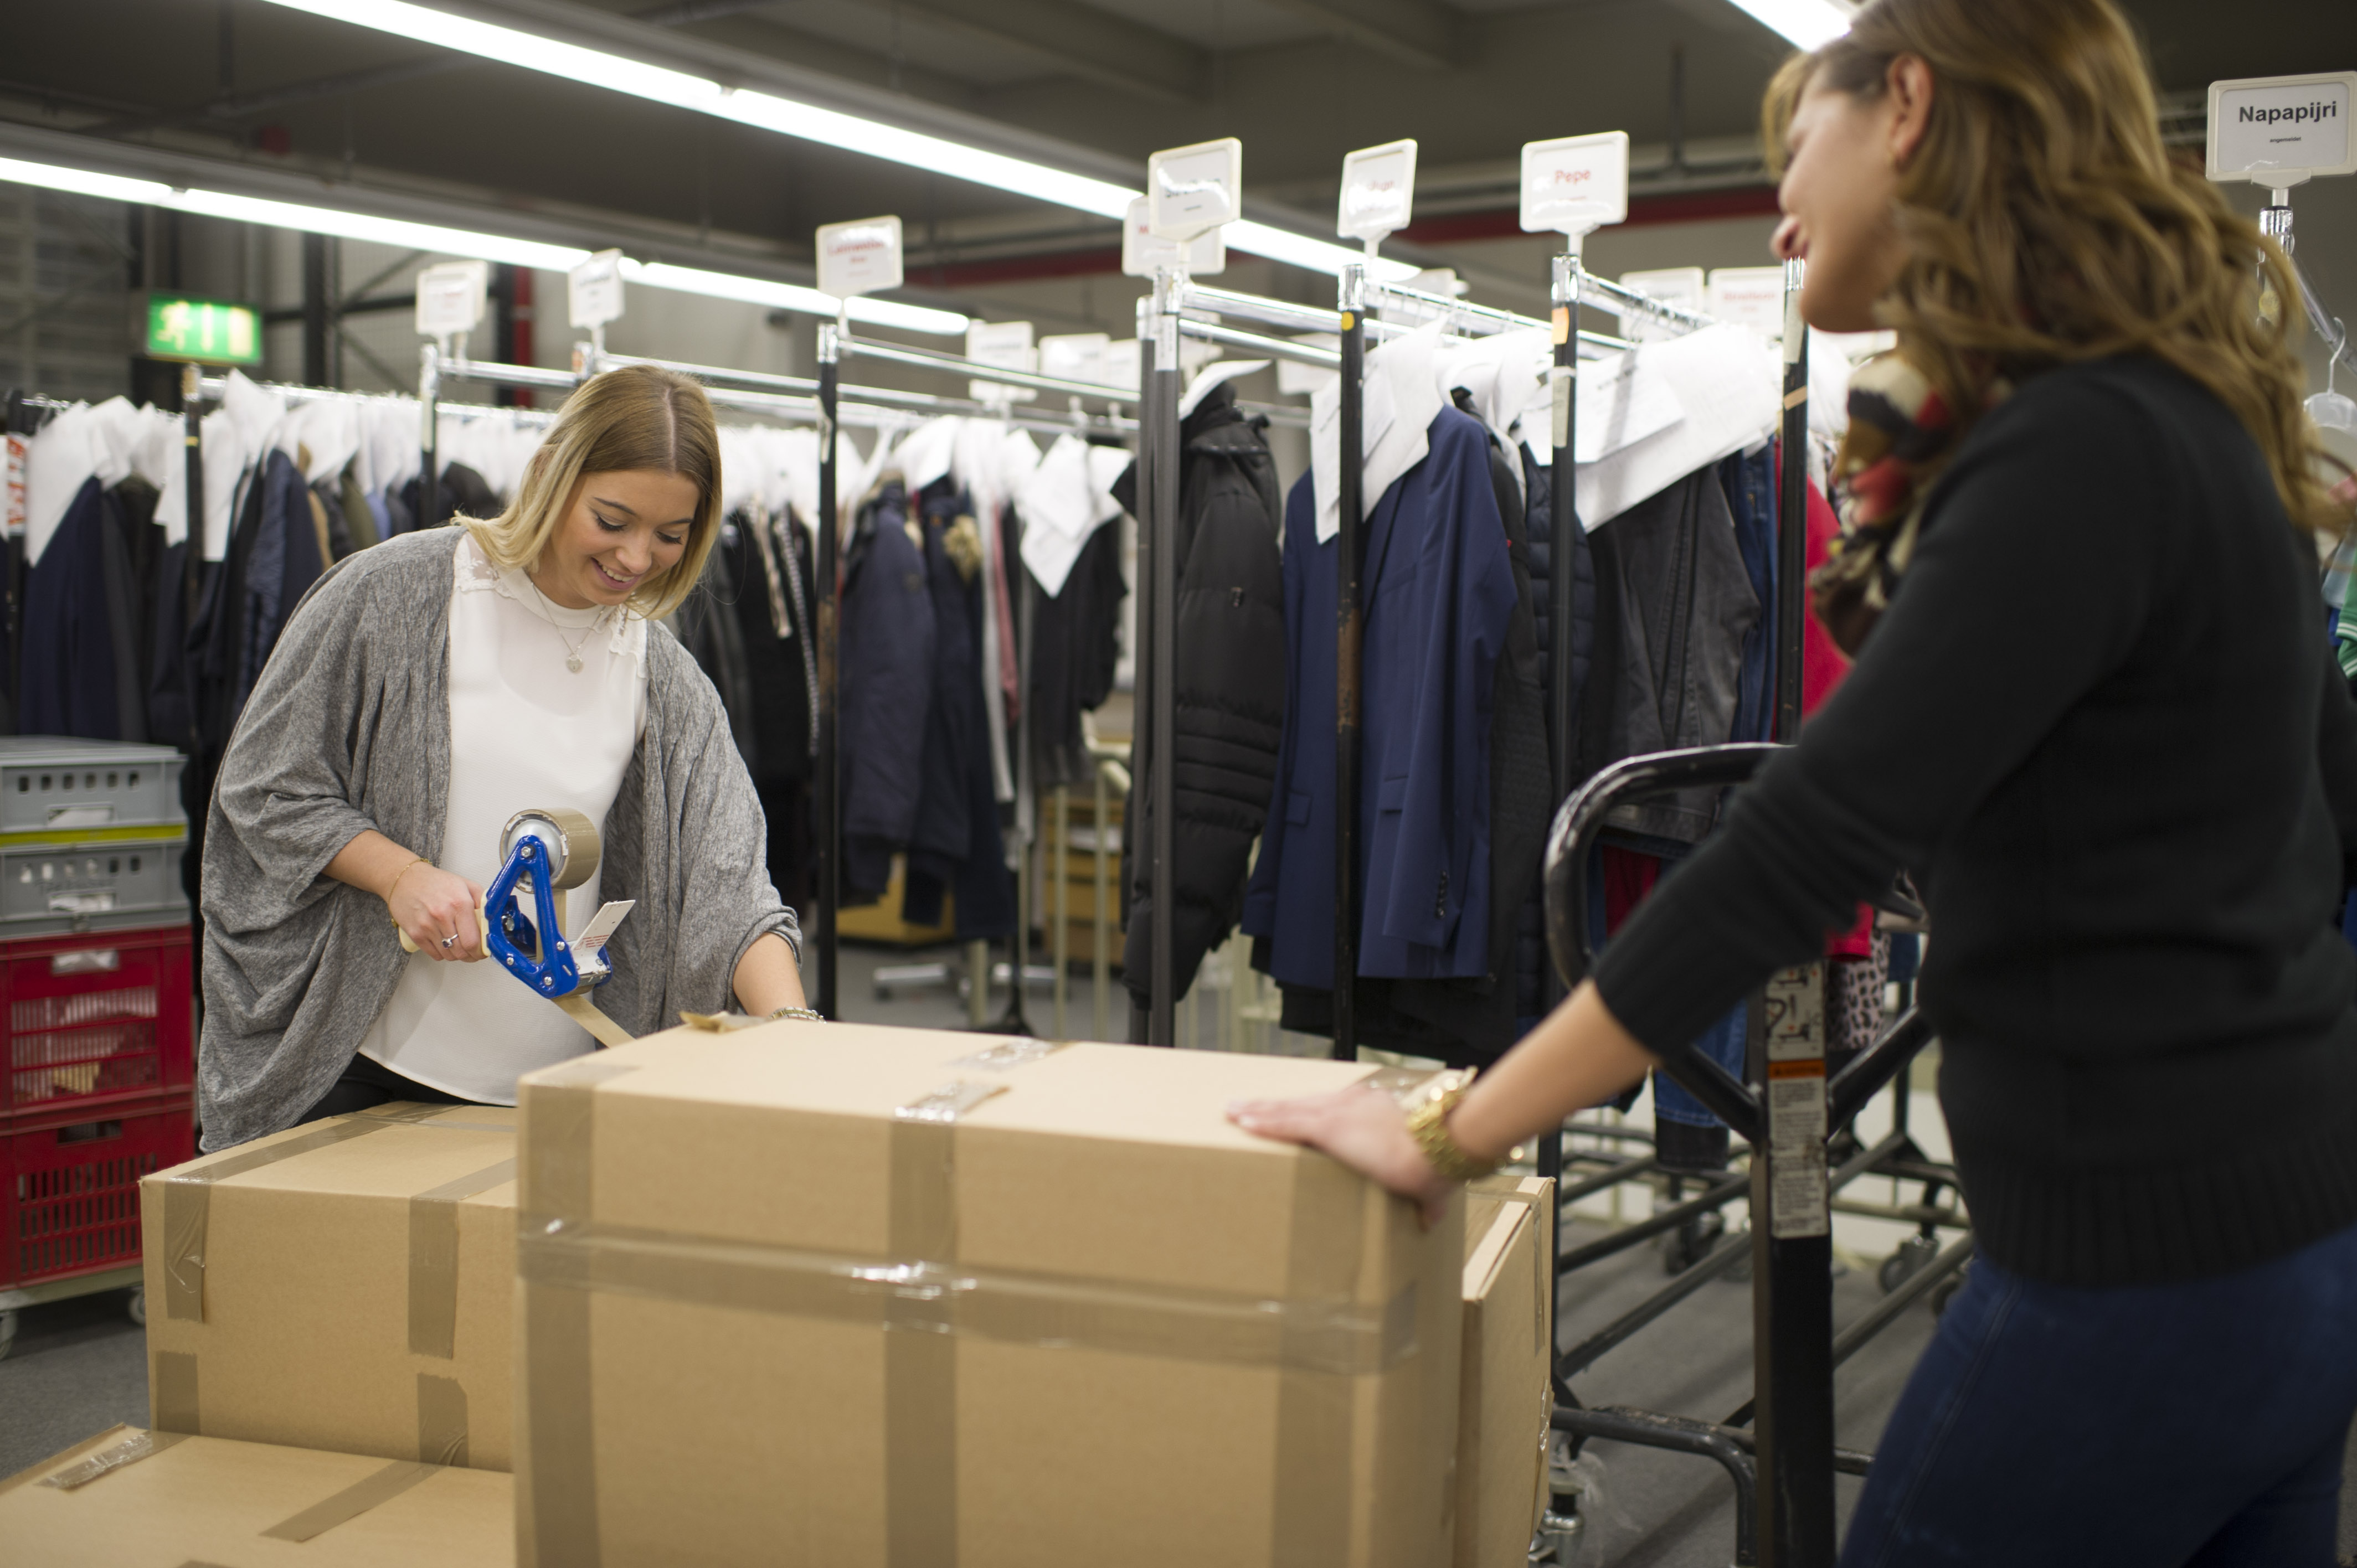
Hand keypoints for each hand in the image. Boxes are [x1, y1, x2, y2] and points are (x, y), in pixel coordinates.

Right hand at [388, 863, 486, 961]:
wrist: (405, 879)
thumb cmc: (436, 882)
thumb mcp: (466, 885)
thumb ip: (482, 902)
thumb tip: (493, 921)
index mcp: (459, 903)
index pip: (473, 941)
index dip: (481, 951)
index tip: (483, 951)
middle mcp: (442, 916)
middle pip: (461, 952)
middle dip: (470, 955)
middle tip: (473, 951)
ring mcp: (427, 926)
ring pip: (448, 955)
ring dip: (456, 954)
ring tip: (458, 944)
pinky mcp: (415, 934)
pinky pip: (434, 954)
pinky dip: (442, 952)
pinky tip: (444, 942)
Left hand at [1227, 1087, 1457, 1223]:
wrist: (1442, 1146)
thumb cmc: (1440, 1162)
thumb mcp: (1429, 1183)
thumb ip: (1426, 1201)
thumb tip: (1430, 1219)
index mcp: (1373, 1113)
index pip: (1331, 1109)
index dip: (1306, 1110)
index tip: (1290, 1110)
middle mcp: (1351, 1105)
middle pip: (1301, 1104)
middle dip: (1273, 1106)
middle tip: (1247, 1106)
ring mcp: (1338, 1113)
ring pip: (1287, 1109)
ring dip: (1258, 1110)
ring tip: (1232, 1111)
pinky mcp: (1329, 1127)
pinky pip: (1286, 1123)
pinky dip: (1263, 1122)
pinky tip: (1243, 1122)